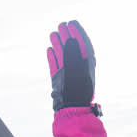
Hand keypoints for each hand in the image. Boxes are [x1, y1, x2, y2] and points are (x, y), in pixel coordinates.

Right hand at [47, 20, 106, 136]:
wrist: (71, 112)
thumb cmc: (77, 92)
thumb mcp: (77, 70)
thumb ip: (73, 54)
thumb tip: (70, 38)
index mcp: (87, 67)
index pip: (85, 46)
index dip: (79, 34)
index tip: (73, 23)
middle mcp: (79, 70)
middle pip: (74, 49)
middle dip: (69, 37)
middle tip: (63, 25)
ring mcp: (68, 76)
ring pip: (63, 57)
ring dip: (59, 45)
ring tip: (54, 34)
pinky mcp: (60, 82)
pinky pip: (56, 67)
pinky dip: (53, 57)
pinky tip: (49, 49)